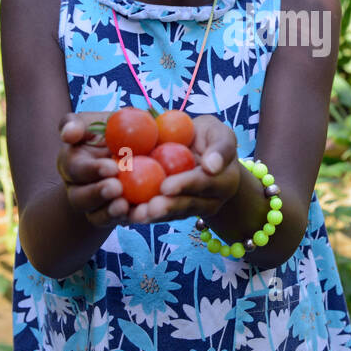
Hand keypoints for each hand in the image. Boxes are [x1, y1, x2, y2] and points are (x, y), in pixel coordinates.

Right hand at [56, 111, 128, 226]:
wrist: (134, 150)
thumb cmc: (111, 130)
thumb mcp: (94, 122)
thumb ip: (77, 124)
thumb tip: (68, 134)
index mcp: (72, 164)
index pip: (76, 169)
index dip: (92, 170)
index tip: (111, 168)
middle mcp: (79, 188)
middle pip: (81, 197)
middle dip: (98, 194)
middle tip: (116, 188)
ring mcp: (96, 206)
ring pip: (96, 215)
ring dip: (110, 212)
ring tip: (125, 206)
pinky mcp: (114, 216)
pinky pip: (118, 222)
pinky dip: (129, 219)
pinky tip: (143, 214)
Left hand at [124, 114, 240, 225]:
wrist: (199, 153)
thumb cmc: (209, 138)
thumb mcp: (219, 133)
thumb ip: (221, 147)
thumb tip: (211, 166)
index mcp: (224, 181)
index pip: (203, 183)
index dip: (185, 185)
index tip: (166, 186)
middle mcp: (210, 201)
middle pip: (187, 205)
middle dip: (167, 207)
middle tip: (150, 207)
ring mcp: (190, 208)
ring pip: (171, 214)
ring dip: (152, 216)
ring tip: (135, 215)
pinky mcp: (172, 211)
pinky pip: (158, 215)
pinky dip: (142, 214)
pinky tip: (125, 212)